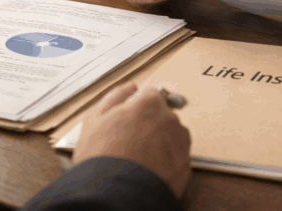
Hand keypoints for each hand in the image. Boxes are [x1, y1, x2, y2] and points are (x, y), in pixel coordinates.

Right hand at [74, 84, 191, 196]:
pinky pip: (175, 157)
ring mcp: (180, 143)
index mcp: (150, 102)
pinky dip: (166, 161)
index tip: (127, 121)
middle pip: (161, 115)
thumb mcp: (95, 118)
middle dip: (149, 125)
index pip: (148, 95)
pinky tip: (148, 169)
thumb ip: (116, 96)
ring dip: (159, 142)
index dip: (135, 108)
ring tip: (138, 159)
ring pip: (170, 136)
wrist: (115, 193)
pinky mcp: (185, 166)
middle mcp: (170, 118)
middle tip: (129, 143)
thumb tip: (131, 88)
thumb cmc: (102, 155)